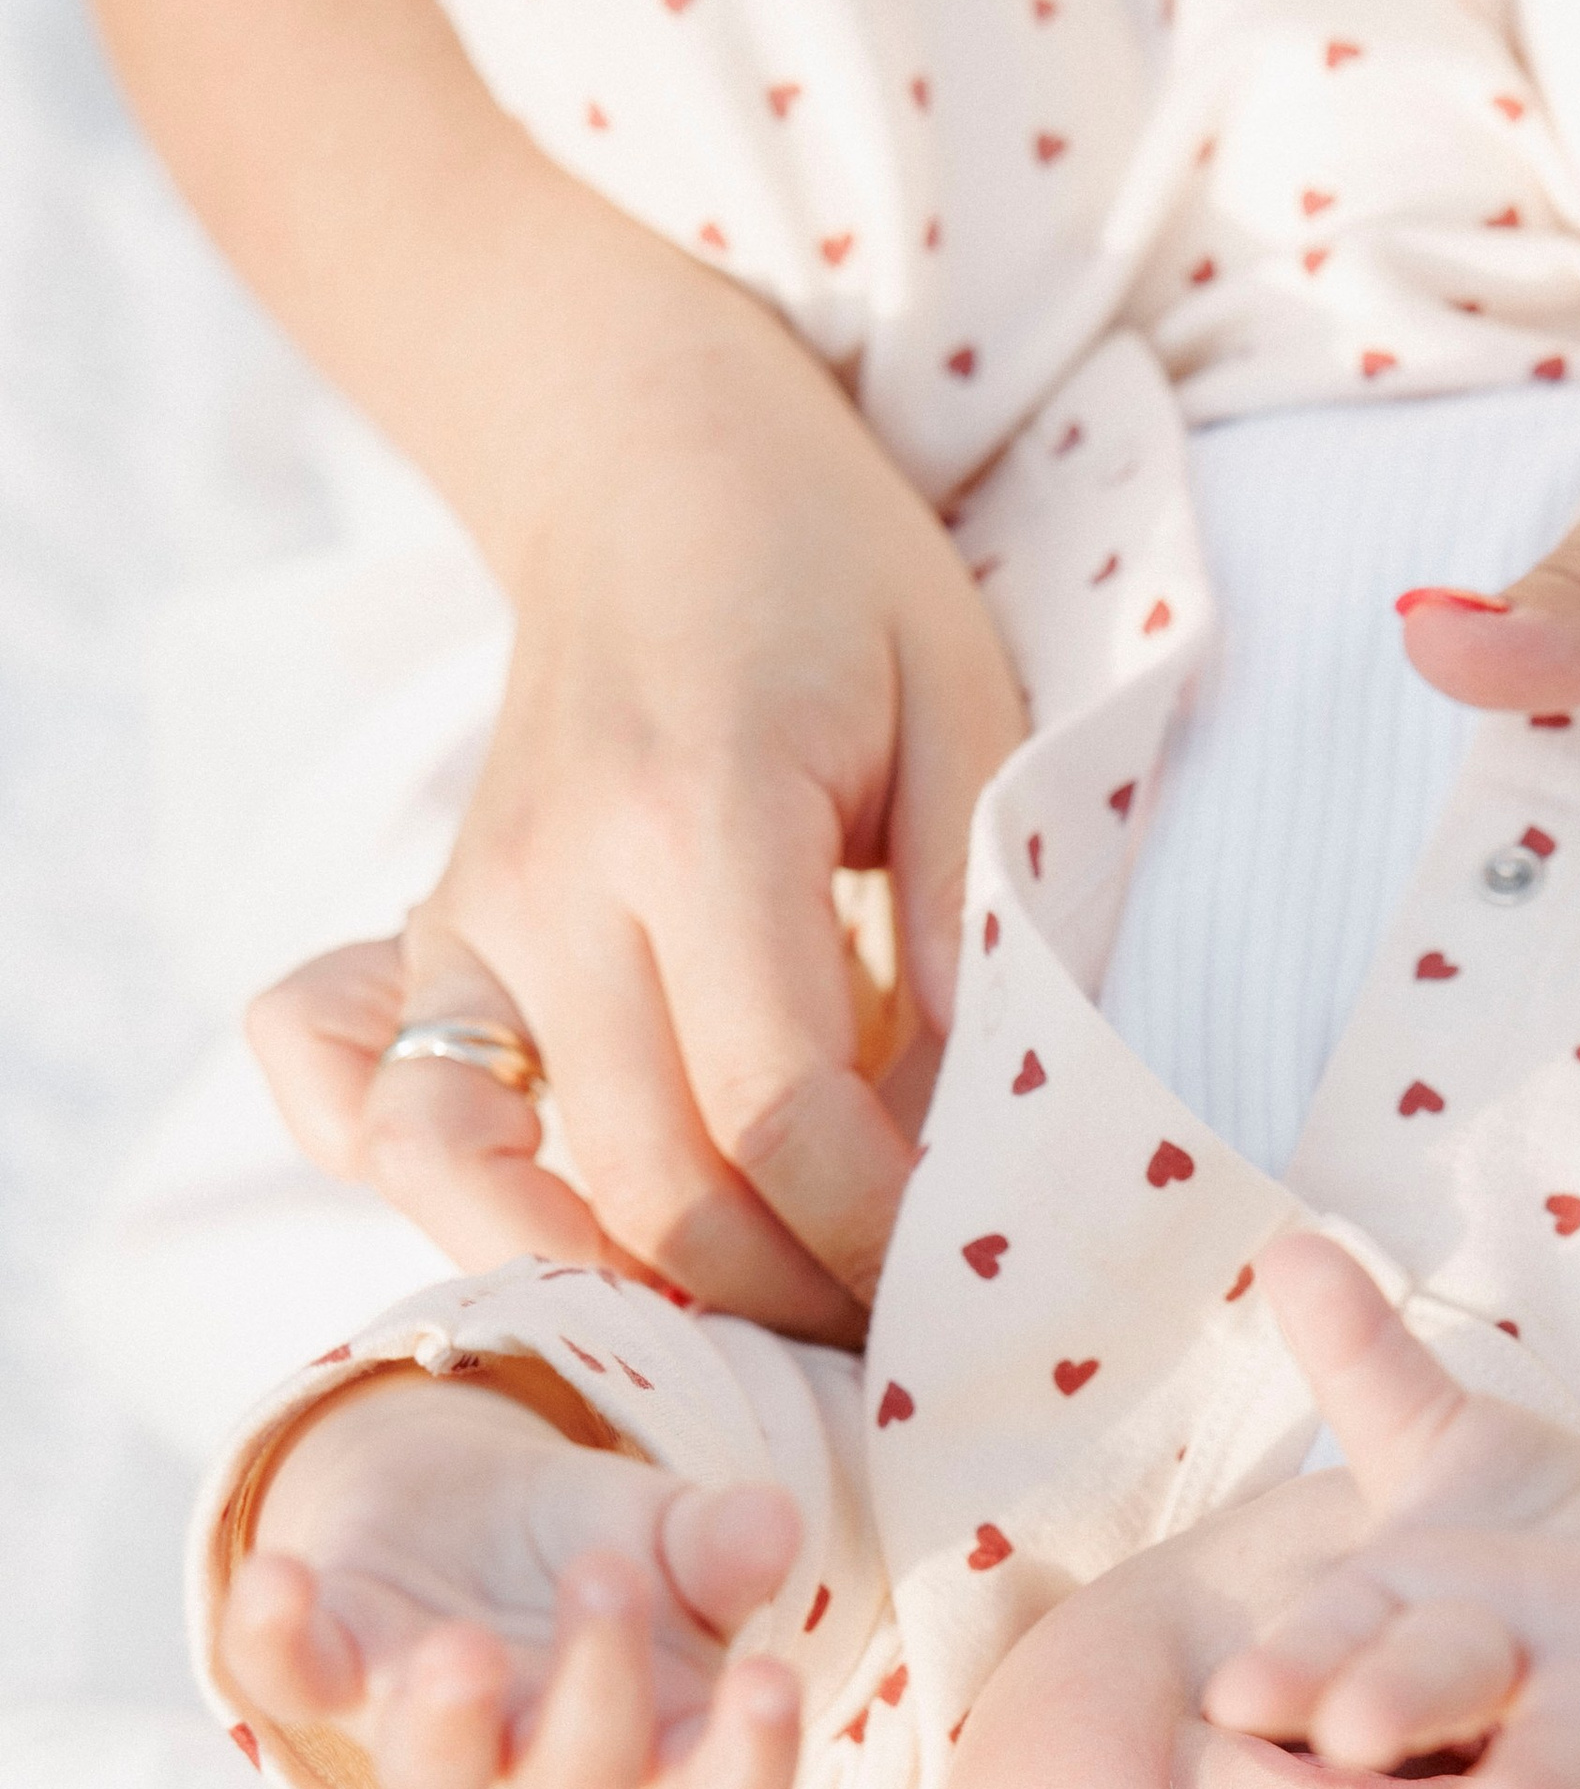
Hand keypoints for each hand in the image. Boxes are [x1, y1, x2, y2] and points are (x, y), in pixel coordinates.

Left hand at [218, 1365, 807, 1788]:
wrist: (454, 1507)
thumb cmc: (589, 1547)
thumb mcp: (671, 1533)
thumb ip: (723, 1542)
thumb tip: (774, 1526)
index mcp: (655, 1738)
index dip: (750, 1762)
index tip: (769, 1678)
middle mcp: (539, 1754)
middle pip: (582, 1780)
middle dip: (599, 1687)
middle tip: (609, 1571)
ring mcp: (426, 1724)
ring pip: (434, 1775)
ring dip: (448, 1719)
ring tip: (461, 1648)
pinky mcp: (328, 1669)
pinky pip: (287, 1682)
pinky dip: (272, 1637)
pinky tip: (279, 1574)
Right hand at [250, 280, 1024, 1340]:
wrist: (648, 458)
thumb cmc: (835, 579)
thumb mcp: (965, 716)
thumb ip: (973, 928)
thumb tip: (981, 1139)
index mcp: (698, 814)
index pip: (783, 1111)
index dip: (880, 1230)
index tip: (978, 1275)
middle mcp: (552, 879)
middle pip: (653, 1181)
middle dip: (790, 1294)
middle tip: (909, 1331)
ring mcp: (466, 918)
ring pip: (509, 1185)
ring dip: (648, 1292)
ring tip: (778, 1323)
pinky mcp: (427, 944)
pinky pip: (389, 1121)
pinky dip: (480, 1213)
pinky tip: (592, 1261)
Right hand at [1202, 1235, 1579, 1788]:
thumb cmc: (1520, 1523)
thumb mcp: (1435, 1438)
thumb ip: (1363, 1358)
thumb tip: (1286, 1248)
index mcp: (1417, 1609)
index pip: (1342, 1634)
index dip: (1296, 1665)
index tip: (1241, 1697)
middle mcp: (1507, 1661)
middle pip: (1448, 1681)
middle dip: (1405, 1707)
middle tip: (1355, 1743)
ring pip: (1575, 1725)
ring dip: (1545, 1774)